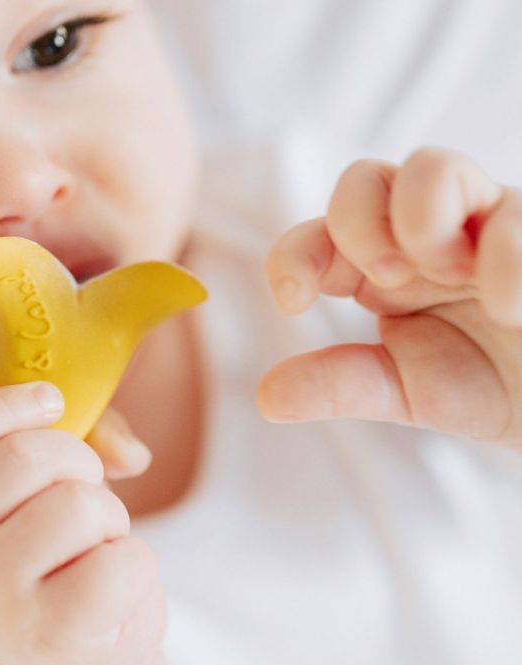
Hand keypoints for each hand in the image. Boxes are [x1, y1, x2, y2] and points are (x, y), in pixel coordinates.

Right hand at [0, 383, 164, 664]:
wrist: (76, 647)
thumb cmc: (64, 547)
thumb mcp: (58, 481)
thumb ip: (89, 437)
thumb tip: (131, 455)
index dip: (1, 407)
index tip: (53, 402)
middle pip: (28, 457)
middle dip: (81, 465)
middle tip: (83, 503)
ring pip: (77, 506)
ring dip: (110, 519)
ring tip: (95, 549)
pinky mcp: (48, 633)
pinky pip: (118, 564)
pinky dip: (137, 565)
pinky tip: (114, 588)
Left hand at [259, 148, 521, 448]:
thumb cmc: (492, 385)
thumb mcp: (409, 394)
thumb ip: (342, 386)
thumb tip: (267, 398)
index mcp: (383, 271)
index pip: (318, 238)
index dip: (293, 257)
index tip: (293, 302)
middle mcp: (426, 237)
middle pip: (362, 181)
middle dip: (357, 225)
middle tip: (386, 279)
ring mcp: (486, 222)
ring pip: (432, 167)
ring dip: (422, 218)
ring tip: (453, 276)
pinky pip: (518, 213)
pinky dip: (506, 254)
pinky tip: (509, 307)